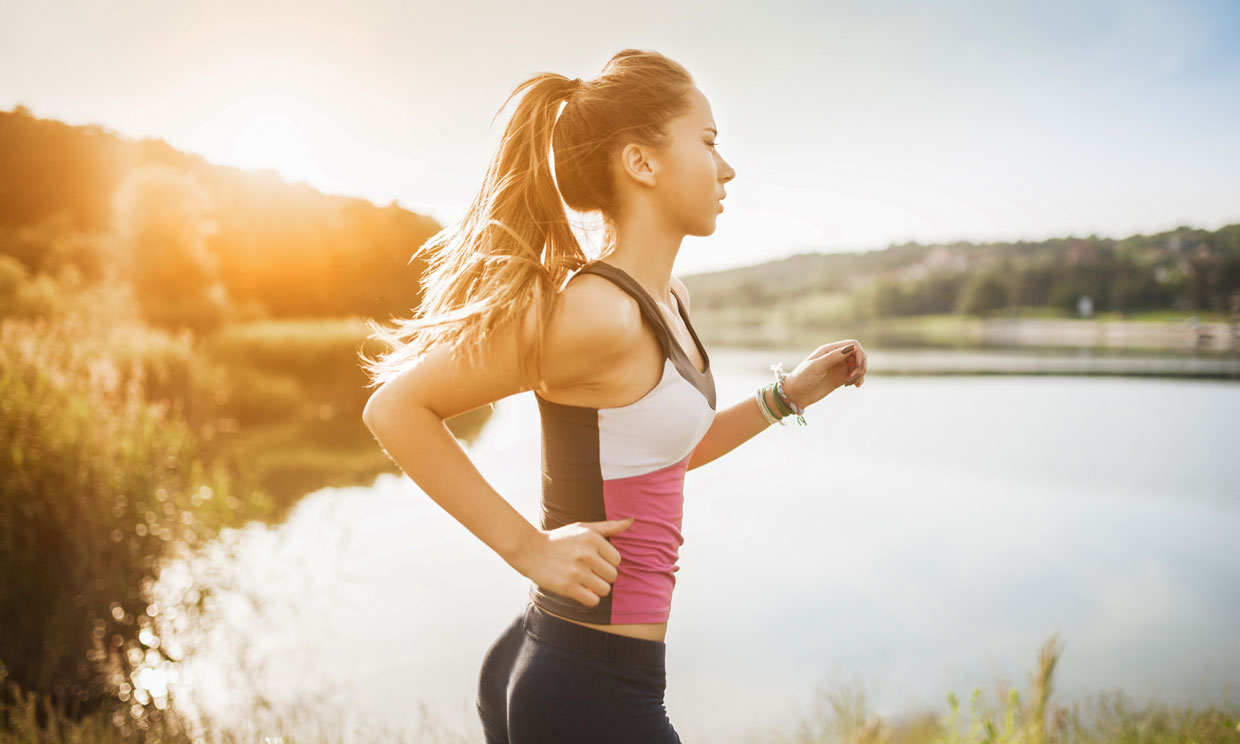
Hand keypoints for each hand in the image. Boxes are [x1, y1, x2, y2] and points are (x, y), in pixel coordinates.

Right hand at [513, 518, 633, 606]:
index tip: (595, 562)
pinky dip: (589, 599)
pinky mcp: (567, 586)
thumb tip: (631, 521)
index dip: (607, 563)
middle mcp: (586, 554)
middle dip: (602, 577)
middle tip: (589, 574)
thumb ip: (608, 526)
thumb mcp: (583, 527)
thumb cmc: (560, 540)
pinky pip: (593, 600)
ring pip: (605, 590)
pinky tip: (580, 591)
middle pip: (613, 576)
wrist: (529, 550)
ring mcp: (577, 571)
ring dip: (596, 589)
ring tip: (584, 583)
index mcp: (592, 538)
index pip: (617, 560)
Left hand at [781, 339, 867, 409]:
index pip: (852, 345)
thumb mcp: (816, 367)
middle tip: (853, 378)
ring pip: (858, 366)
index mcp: (829, 350)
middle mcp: (836, 357)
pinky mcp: (840, 379)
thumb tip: (851, 348)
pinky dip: (859, 380)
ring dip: (860, 374)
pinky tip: (855, 386)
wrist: (795, 394)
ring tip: (851, 384)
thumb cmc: (802, 378)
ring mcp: (839, 368)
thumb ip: (833, 357)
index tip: (858, 366)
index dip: (860, 354)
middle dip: (861, 366)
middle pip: (858, 355)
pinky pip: (855, 376)